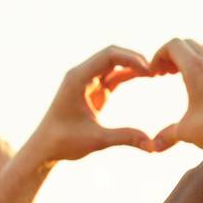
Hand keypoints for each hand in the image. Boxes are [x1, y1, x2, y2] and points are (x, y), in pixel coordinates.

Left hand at [28, 46, 154, 161]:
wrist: (45, 148)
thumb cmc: (64, 142)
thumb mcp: (97, 140)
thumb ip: (125, 138)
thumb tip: (152, 145)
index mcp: (78, 78)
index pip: (108, 56)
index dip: (131, 59)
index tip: (150, 70)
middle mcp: (81, 74)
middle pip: (112, 54)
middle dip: (135, 59)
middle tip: (157, 70)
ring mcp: (87, 81)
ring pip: (114, 64)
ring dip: (133, 65)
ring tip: (155, 73)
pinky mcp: (93, 90)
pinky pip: (113, 76)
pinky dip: (128, 75)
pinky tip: (145, 77)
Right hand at [149, 39, 202, 151]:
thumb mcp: (186, 131)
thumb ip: (167, 133)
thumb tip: (155, 146)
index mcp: (196, 68)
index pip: (173, 45)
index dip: (159, 55)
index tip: (155, 73)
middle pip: (187, 44)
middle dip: (172, 55)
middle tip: (165, 73)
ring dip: (189, 58)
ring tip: (180, 77)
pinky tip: (201, 85)